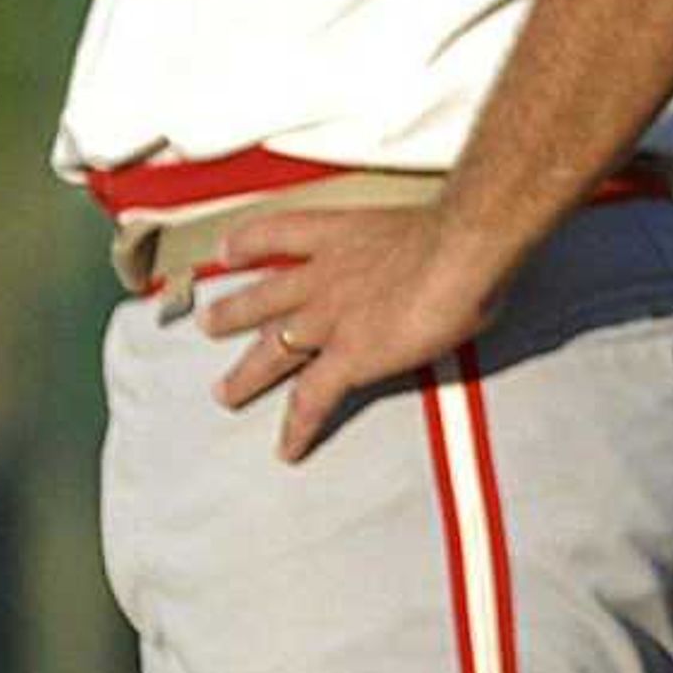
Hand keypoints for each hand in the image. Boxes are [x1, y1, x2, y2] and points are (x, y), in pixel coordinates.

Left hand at [200, 205, 509, 460]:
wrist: (462, 248)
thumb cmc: (459, 229)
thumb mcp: (426, 223)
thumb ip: (418, 244)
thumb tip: (450, 256)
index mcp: (343, 235)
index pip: (279, 233)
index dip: (249, 243)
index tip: (228, 250)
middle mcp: (325, 277)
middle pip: (264, 298)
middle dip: (233, 313)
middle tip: (210, 323)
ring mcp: (330, 321)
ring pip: (271, 350)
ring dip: (246, 374)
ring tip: (226, 391)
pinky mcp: (347, 359)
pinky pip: (312, 400)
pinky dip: (298, 428)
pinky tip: (288, 449)